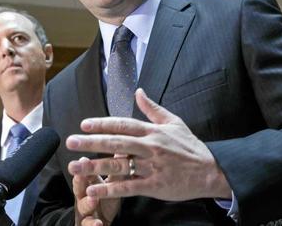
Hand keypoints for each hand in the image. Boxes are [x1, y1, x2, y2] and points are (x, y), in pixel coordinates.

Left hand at [66, 88, 231, 200]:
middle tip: (70, 142)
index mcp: (152, 131)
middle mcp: (150, 147)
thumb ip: (153, 108)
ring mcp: (151, 167)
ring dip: (94, 166)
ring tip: (74, 167)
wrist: (211, 171)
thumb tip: (138, 92)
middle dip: (91, 142)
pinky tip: (93, 189)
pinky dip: (110, 189)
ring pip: (119, 165)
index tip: (84, 124)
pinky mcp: (154, 186)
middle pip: (116, 143)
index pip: (123, 124)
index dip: (102, 124)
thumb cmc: (190, 147)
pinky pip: (128, 187)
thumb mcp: (174, 122)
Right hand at [72, 157, 119, 225]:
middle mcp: (83, 198)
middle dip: (79, 182)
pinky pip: (88, 225)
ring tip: (92, 200)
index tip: (84, 159)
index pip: (85, 174)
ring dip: (86, 203)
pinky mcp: (87, 225)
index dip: (84, 167)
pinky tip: (98, 223)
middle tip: (79, 175)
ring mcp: (84, 213)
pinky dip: (92, 225)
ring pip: (82, 208)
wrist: (98, 225)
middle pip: (79, 189)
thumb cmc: (104, 204)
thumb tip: (122, 148)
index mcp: (88, 186)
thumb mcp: (109, 187)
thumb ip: (114, 170)